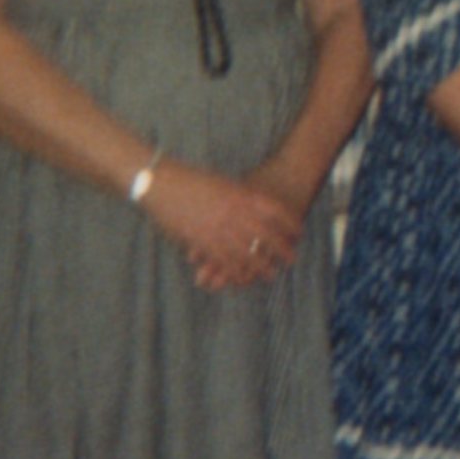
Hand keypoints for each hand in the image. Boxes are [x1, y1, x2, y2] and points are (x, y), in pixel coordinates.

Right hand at [141, 157, 302, 291]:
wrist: (161, 183)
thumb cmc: (190, 179)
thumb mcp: (222, 182)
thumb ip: (240, 195)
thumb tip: (256, 203)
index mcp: (241, 195)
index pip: (275, 211)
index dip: (289, 223)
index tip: (299, 232)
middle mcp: (234, 213)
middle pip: (266, 236)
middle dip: (282, 249)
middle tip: (292, 259)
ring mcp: (218, 229)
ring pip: (247, 253)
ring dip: (261, 266)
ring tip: (271, 274)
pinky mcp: (201, 242)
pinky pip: (223, 262)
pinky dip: (235, 272)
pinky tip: (242, 279)